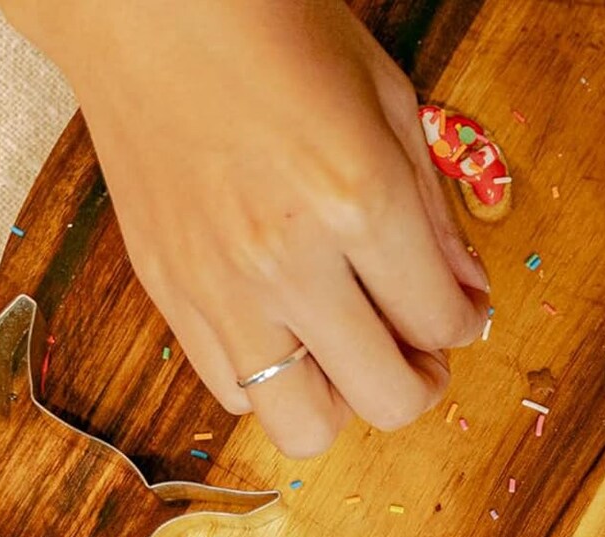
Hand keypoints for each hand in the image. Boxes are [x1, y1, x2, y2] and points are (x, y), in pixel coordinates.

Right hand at [1, 0, 489, 456]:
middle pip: (386, 401)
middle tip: (418, 353)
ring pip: (304, 427)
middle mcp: (289, 260)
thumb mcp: (384, 95)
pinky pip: (234, 394)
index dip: (463, 325)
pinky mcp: (169, 295)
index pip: (440, 323)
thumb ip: (434, 208)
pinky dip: (272, 383)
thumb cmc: (266, 24)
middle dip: (420, 384)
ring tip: (347, 352)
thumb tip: (465, 292)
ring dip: (343, 401)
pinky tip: (286, 334)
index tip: (458, 312)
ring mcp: (221, 289)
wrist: (139, 0)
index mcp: (357, 198)